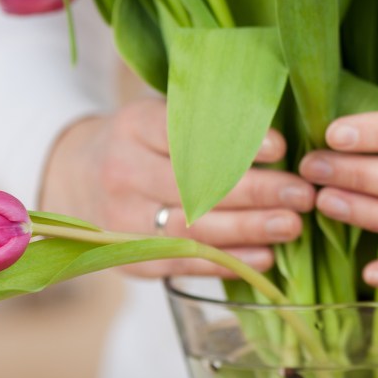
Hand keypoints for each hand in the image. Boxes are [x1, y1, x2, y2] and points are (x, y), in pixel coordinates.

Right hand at [41, 98, 314, 277]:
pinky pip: (184, 262)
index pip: (187, 132)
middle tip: (302, 192)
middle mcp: (122, 171)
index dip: (236, 142)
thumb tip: (283, 137)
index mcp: (134, 125)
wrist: (76, 178)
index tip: (281, 147)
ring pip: (193, 227)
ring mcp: (119, 219)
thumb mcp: (162, 115)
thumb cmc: (144, 142)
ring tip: (293, 225)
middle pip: (195, 184)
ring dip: (249, 229)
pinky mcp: (128, 258)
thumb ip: (208, 121)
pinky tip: (266, 256)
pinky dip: (229, 261)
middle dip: (256, 191)